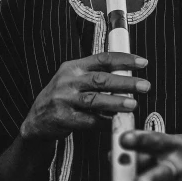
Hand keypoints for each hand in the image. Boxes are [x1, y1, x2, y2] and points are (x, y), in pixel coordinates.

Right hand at [20, 52, 149, 141]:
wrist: (36, 120)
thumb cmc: (64, 97)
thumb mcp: (75, 79)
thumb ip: (98, 76)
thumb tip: (131, 76)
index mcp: (74, 67)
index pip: (102, 58)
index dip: (124, 60)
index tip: (143, 63)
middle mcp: (68, 81)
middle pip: (101, 79)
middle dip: (125, 82)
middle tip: (145, 85)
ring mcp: (63, 99)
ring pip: (94, 100)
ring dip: (116, 102)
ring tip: (133, 104)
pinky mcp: (62, 118)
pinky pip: (88, 121)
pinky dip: (104, 122)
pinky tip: (116, 122)